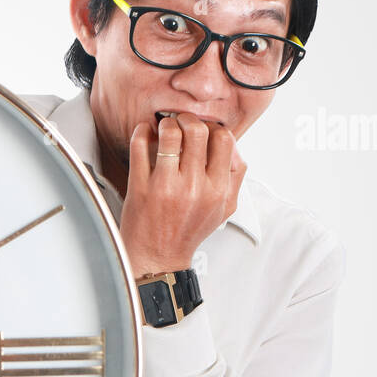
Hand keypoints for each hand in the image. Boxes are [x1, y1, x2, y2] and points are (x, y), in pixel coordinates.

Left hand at [119, 113, 246, 276]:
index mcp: (217, 190)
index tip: (204, 131)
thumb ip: (235, 178)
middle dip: (188, 120)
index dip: (213, 128)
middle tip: (181, 123)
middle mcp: (193, 187)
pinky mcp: (141, 187)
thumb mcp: (224, 209)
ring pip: (169, 134)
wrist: (158, 257)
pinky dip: (141, 132)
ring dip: (166, 124)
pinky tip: (145, 133)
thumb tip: (235, 149)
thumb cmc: (188, 231)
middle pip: (197, 130)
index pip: (223, 139)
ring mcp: (166, 186)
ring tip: (164, 128)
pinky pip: (140, 147)